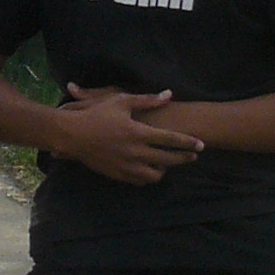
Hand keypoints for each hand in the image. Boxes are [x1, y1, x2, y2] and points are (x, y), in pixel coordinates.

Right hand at [52, 90, 204, 183]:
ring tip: (167, 162)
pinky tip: (148, 168)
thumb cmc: (97, 114)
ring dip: (165, 169)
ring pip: (155, 175)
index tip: (202, 145)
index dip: (189, 143)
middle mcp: (135, 152)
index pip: (171, 139)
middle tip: (193, 156)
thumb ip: (147, 100)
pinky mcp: (118, 174)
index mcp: (138, 133)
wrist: (72, 135)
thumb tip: (169, 94)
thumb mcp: (121, 101)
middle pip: (168, 159)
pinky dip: (148, 175)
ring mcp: (126, 166)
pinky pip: (140, 180)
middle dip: (184, 158)